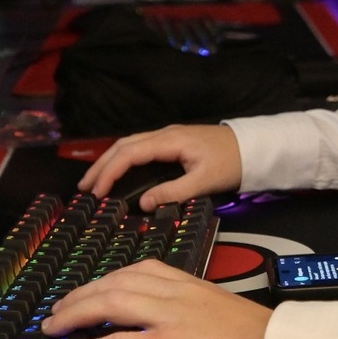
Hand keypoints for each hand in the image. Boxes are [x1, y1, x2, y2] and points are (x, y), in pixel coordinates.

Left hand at [41, 260, 276, 338]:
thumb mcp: (225, 316)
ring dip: (75, 313)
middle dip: (81, 294)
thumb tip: (173, 331)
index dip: (106, 281)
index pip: (139, 271)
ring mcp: (175, 315)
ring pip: (111, 302)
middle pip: (117, 282)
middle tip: (58, 310)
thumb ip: (196, 315)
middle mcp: (180, 292)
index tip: (88, 291)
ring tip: (53, 327)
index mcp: (193, 283)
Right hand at [81, 123, 241, 209]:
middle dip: (101, 165)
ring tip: (94, 182)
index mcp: (170, 141)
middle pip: (123, 146)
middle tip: (84, 188)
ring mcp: (167, 136)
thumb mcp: (204, 181)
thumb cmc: (231, 163)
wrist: (253, 148)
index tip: (97, 192)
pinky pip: (140, 148)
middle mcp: (164, 134)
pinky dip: (123, 159)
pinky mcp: (172, 142)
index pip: (130, 153)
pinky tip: (117, 172)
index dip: (110, 171)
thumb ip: (173, 192)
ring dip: (109, 161)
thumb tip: (143, 203)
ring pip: (129, 145)